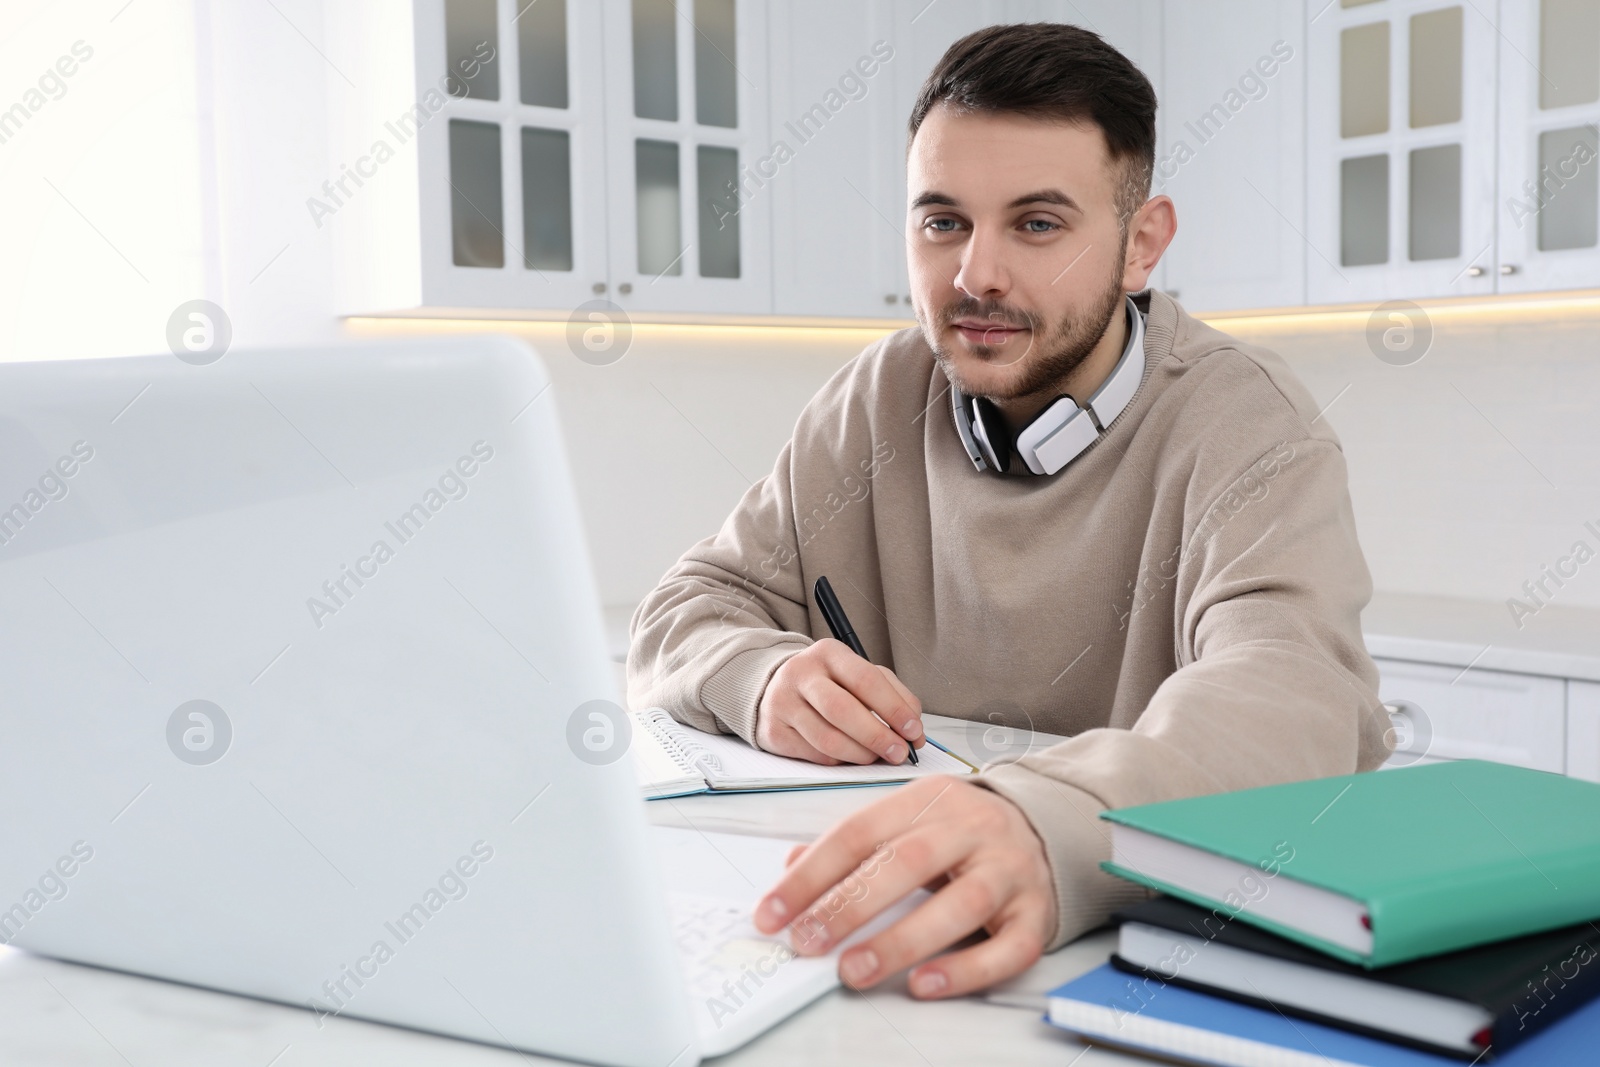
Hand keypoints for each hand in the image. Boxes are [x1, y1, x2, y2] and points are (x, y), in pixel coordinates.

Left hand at [751, 776, 1055, 997]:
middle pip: (906, 863)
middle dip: (850, 905)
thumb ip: (854, 841)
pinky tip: (925, 984)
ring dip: (900, 940)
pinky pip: (1005, 948)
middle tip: (808, 941)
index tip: (773, 911)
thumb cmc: (966, 830)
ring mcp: (1008, 871)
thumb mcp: (908, 817)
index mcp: (930, 799)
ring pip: (957, 905)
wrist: (1050, 826)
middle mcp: (972, 829)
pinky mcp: (1036, 914)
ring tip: (855, 969)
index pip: (859, 832)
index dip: (811, 875)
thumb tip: (793, 865)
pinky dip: (964, 970)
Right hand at [755, 638, 923, 764]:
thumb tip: (914, 730)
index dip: (894, 708)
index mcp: (829, 653)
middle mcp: (801, 674)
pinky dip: (839, 761)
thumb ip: (893, 695)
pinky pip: (814, 755)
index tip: (913, 730)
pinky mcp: (773, 731)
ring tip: (876, 757)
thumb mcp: (860, 674)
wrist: (779, 688)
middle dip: (877, 736)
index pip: (866, 679)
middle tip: (899, 752)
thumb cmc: (830, 683)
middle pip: (842, 710)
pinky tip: (850, 756)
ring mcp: (782, 703)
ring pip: (827, 739)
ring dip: (860, 754)